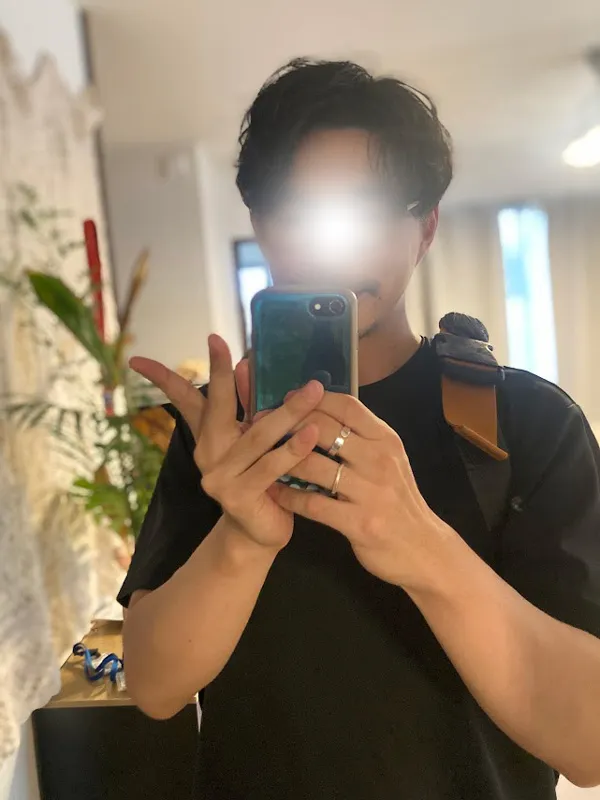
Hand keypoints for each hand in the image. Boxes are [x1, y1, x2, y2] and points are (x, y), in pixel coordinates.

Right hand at [130, 335, 323, 550]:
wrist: (258, 533)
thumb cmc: (261, 480)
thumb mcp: (253, 441)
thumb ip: (249, 407)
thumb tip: (245, 365)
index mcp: (208, 436)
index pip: (186, 398)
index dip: (172, 372)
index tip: (185, 342)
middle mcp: (207, 453)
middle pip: (217, 408)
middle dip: (223, 376)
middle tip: (230, 348)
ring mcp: (220, 477)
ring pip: (257, 436)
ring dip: (288, 412)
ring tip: (312, 391)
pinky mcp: (239, 497)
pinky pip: (271, 467)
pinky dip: (293, 450)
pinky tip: (312, 434)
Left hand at [271, 392, 453, 589]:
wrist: (424, 549)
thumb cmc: (398, 500)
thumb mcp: (388, 460)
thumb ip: (361, 438)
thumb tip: (322, 413)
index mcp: (385, 440)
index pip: (346, 406)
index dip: (312, 399)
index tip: (287, 400)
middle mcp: (379, 460)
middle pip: (323, 429)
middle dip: (288, 424)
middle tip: (262, 426)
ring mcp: (370, 492)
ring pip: (313, 465)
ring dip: (282, 460)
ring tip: (261, 458)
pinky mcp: (358, 523)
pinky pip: (313, 503)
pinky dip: (289, 496)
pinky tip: (274, 492)